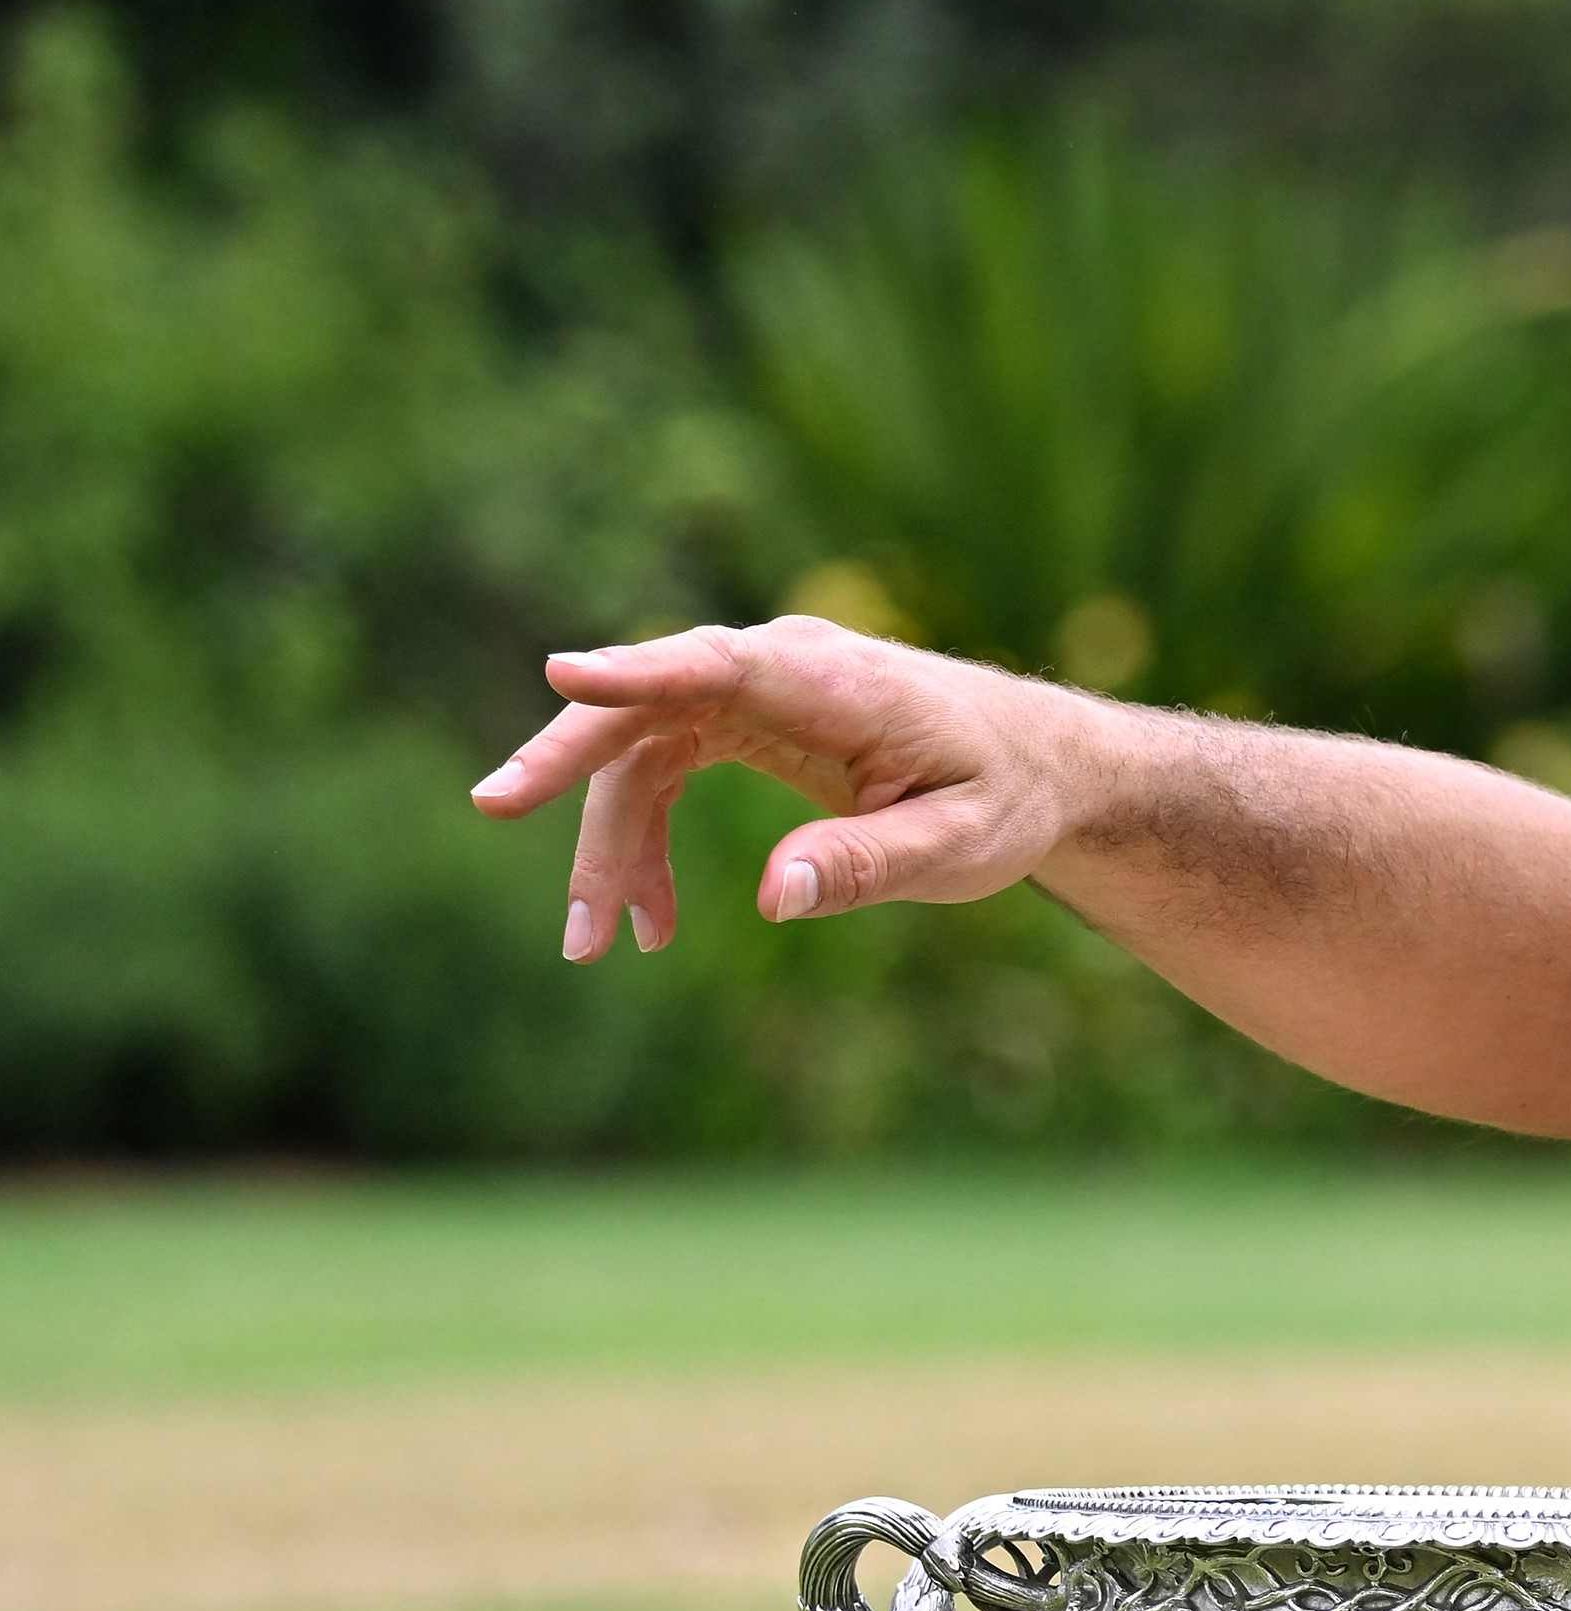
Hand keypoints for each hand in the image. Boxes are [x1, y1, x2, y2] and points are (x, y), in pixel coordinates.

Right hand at [469, 617, 1101, 959]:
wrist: (1035, 764)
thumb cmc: (1006, 798)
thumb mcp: (961, 847)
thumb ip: (870, 864)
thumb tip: (774, 898)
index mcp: (837, 683)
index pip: (721, 665)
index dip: (640, 670)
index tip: (563, 674)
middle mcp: (781, 668)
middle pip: (648, 704)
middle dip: (569, 762)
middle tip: (495, 805)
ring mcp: (753, 689)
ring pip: (640, 750)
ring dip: (608, 842)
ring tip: (593, 945)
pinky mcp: (741, 718)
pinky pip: (661, 769)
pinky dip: (643, 840)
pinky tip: (647, 922)